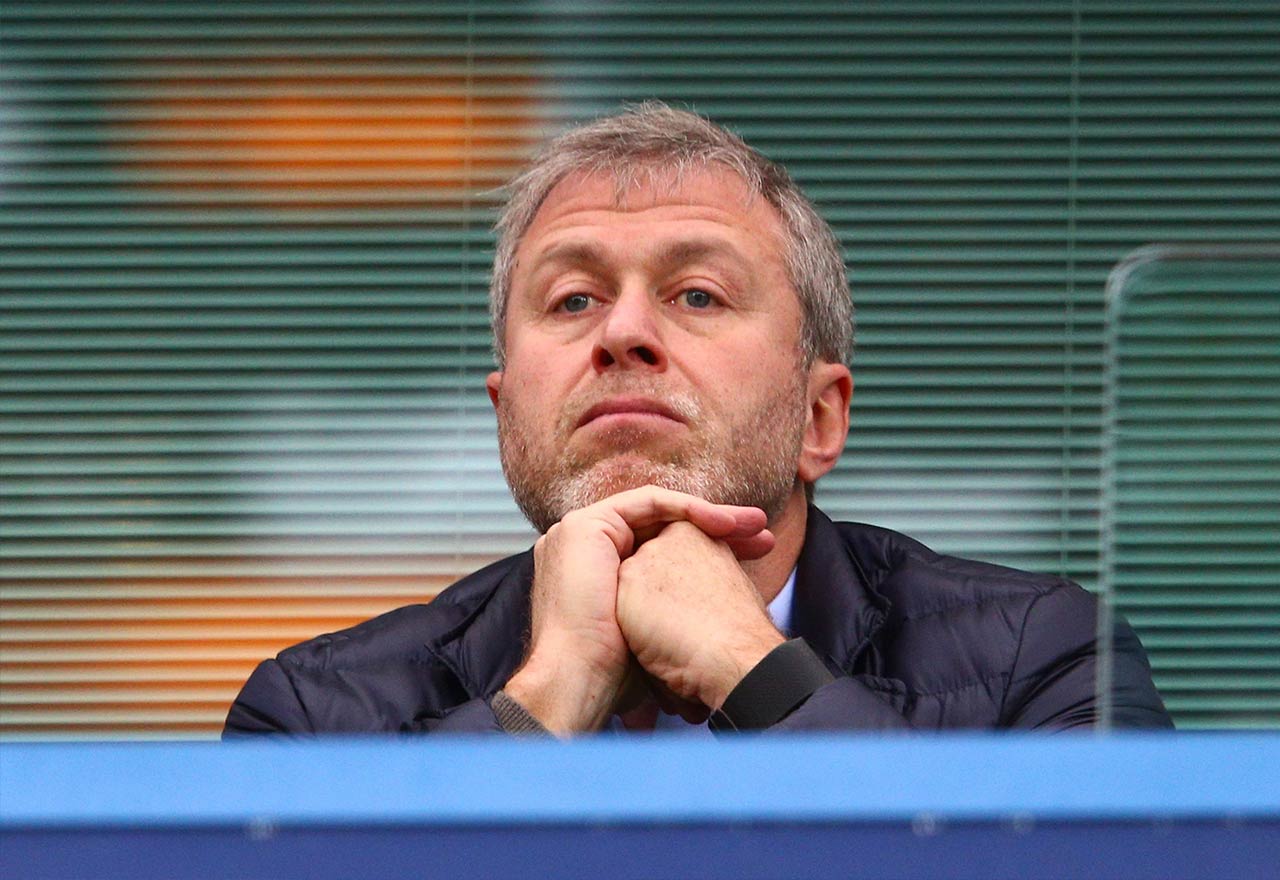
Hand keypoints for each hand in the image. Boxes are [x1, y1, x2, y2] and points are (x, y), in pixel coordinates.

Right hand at [504, 486, 770, 734]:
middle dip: (720, 528)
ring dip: (712, 515)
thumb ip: (670, 611)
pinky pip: (648, 503)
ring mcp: (582, 534)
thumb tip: (708, 628)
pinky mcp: (585, 525)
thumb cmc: (617, 671)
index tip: (754, 557)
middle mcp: (591, 550)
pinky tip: (724, 523)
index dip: (713, 549)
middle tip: (763, 537)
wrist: (582, 677)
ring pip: (660, 512)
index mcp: (602, 574)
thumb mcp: (652, 634)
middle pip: (665, 527)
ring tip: (754, 526)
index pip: (664, 548)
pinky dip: (688, 509)